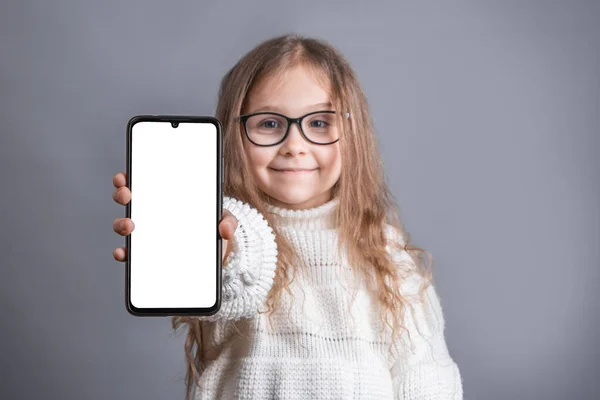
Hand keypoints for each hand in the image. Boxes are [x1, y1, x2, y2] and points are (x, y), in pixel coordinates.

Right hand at [112, 172, 237, 264]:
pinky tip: (123, 252)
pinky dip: (123, 253)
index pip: (142, 183)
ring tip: (130, 225)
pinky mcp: (147, 256)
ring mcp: (147, 234)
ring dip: (120, 223)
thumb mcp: (224, 219)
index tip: (124, 176)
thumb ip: (229, 221)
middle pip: (128, 200)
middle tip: (127, 194)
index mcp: (166, 198)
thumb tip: (225, 230)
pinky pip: (130, 253)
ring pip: (124, 225)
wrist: (214, 257)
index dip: (127, 178)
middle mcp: (152, 214)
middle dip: (121, 194)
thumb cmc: (213, 230)